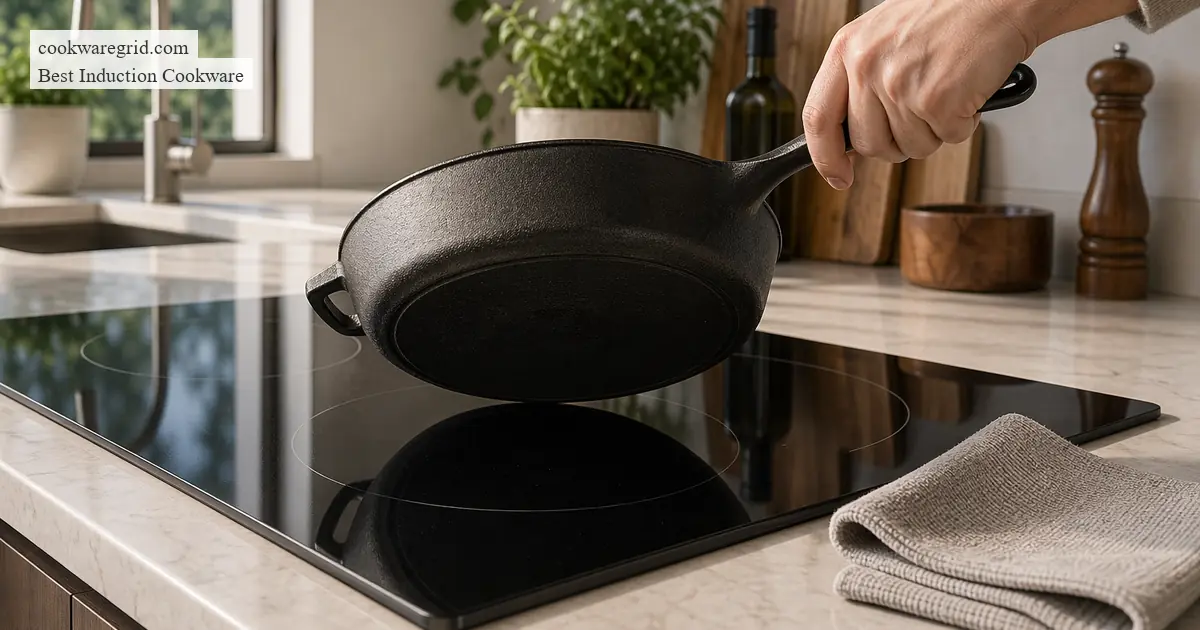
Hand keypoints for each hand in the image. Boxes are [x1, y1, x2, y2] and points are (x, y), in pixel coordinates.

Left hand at [802, 0, 1032, 189]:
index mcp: (847, 49)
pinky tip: (966, 91)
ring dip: (935, 131)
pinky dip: (964, 123)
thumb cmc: (948, 12)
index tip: (838, 175)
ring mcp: (900, 86)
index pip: (818, 118)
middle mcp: (867, 67)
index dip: (826, 157)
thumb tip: (849, 136)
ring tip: (946, 90)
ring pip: (910, 147)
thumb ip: (860, 80)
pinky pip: (948, 138)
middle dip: (897, 142)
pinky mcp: (936, 101)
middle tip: (920, 114)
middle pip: (868, 144)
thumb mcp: (883, 35)